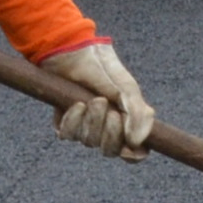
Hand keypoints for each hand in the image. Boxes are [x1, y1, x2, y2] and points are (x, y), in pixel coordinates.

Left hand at [44, 39, 155, 158]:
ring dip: (92, 121)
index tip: (129, 143)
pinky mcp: (65, 123)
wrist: (71, 49)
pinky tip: (76, 104)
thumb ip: (137, 113)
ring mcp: (85, 126)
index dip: (132, 153)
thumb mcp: (126, 87)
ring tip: (92, 100)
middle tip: (107, 108)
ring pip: (89, 142)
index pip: (133, 152)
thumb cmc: (102, 66)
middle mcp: (106, 127)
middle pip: (111, 150)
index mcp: (126, 120)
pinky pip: (68, 135)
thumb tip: (137, 142)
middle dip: (109, 131)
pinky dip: (73, 121)